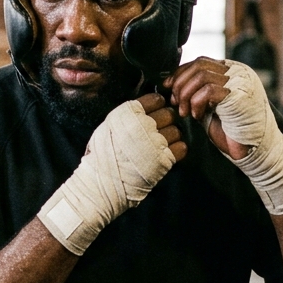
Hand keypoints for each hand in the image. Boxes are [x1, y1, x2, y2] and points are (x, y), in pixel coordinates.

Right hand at [37, 94, 183, 254]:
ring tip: (162, 144)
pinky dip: (177, 149)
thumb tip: (147, 107)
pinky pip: (181, 148)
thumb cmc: (102, 155)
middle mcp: (143, 125)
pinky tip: (169, 153)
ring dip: (172, 136)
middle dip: (166, 120)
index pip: (156, 99)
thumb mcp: (110, 124)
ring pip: (176, 131)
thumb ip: (128, 114)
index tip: (156, 112)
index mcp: (129, 112)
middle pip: (169, 114)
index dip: (157, 106)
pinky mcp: (164, 160)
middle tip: (160, 130)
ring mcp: (155, 142)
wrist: (102, 183)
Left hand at [162, 57, 247, 159]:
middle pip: (199, 65)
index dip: (180, 73)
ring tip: (186, 112)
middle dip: (180, 83)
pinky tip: (198, 116)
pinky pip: (208, 90)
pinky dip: (196, 103)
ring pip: (202, 75)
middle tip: (176, 103)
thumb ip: (197, 92)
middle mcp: (238, 72)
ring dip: (186, 94)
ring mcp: (240, 82)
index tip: (168, 88)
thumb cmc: (231, 131)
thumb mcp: (209, 106)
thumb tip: (172, 82)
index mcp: (231, 72)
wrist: (253, 150)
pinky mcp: (239, 95)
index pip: (201, 62)